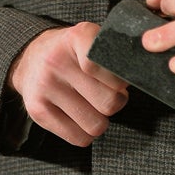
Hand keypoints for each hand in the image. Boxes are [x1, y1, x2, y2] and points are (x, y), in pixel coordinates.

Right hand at [7, 23, 127, 146]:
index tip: (121, 79)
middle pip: (109, 101)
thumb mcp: (92, 39)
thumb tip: (143, 74)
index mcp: (78, 36)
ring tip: (95, 106)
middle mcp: (58, 60)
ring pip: (96, 125)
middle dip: (117, 102)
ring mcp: (45, 86)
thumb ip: (115, 53)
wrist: (31, 57)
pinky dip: (86, 133)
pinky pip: (79, 138)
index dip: (121, 79)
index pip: (108, 65)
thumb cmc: (74, 52)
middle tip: (112, 94)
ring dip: (102, 120)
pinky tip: (80, 116)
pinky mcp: (36, 110)